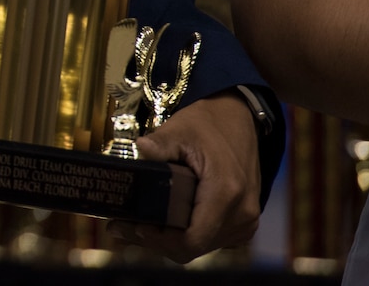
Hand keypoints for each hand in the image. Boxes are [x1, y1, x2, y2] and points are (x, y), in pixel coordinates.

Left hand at [110, 93, 260, 261]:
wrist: (240, 121)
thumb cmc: (209, 124)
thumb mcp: (180, 129)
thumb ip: (161, 143)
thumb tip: (140, 147)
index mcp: (226, 193)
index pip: (192, 239)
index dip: (159, 240)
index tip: (132, 225)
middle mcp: (241, 214)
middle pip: (194, 247)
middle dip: (157, 241)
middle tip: (123, 226)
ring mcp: (245, 221)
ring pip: (202, 246)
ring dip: (170, 240)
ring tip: (136, 223)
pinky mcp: (243, 222)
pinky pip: (211, 239)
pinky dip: (186, 236)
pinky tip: (162, 223)